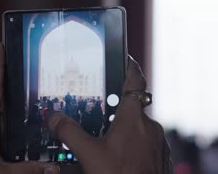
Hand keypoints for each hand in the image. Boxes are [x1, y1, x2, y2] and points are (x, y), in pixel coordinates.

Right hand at [47, 57, 171, 173]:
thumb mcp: (89, 155)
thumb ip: (70, 134)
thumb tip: (54, 118)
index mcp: (133, 117)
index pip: (135, 80)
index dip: (131, 66)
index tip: (126, 59)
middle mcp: (150, 125)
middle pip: (133, 107)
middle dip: (119, 110)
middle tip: (104, 115)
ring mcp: (159, 141)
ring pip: (140, 127)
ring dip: (126, 131)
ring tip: (109, 143)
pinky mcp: (162, 155)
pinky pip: (147, 143)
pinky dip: (135, 146)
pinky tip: (122, 158)